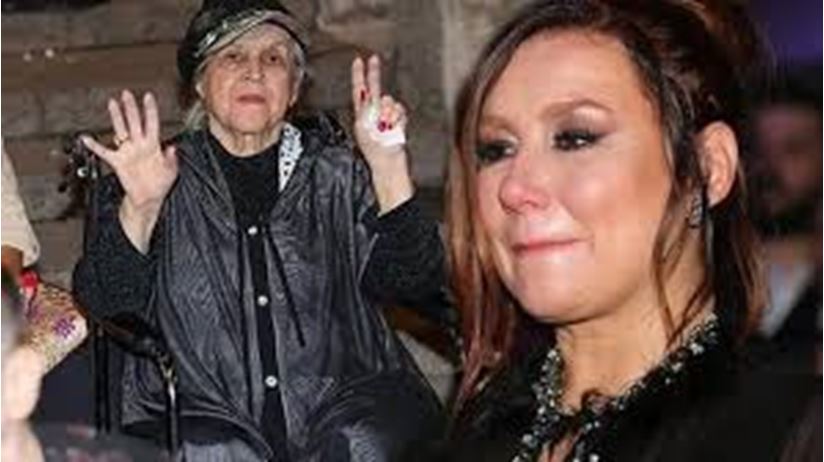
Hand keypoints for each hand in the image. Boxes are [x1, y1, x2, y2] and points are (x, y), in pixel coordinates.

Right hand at [81, 90, 177, 251]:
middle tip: (127, 94)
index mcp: (153, 146)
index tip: (148, 96)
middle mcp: (140, 145)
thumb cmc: (160, 184)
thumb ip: (172, 160)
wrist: (148, 198)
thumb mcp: (171, 171)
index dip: (150, 110)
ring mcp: (128, 152)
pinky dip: (95, 146)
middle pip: (134, 122)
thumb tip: (173, 148)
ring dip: (117, 117)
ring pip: (121, 130)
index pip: (152, 123)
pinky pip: (104, 152)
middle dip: (131, 108)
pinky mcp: (118, 162)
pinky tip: (87, 138)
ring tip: (112, 103)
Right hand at [351, 55, 413, 212]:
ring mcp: (375, 121)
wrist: (386, 168)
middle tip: (373, 58)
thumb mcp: (377, 131)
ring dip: (394, 112)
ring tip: (392, 129)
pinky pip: (398, 111)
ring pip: (388, 102)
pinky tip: (397, 130)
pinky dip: (400, 118)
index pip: (358, 93)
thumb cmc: (382, 153)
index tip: (358, 62)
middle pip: (370, 91)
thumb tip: (387, 98)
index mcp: (361, 120)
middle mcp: (365, 119)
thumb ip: (381, 112)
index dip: (358, 76)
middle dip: (372, 75)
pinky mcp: (385, 125)